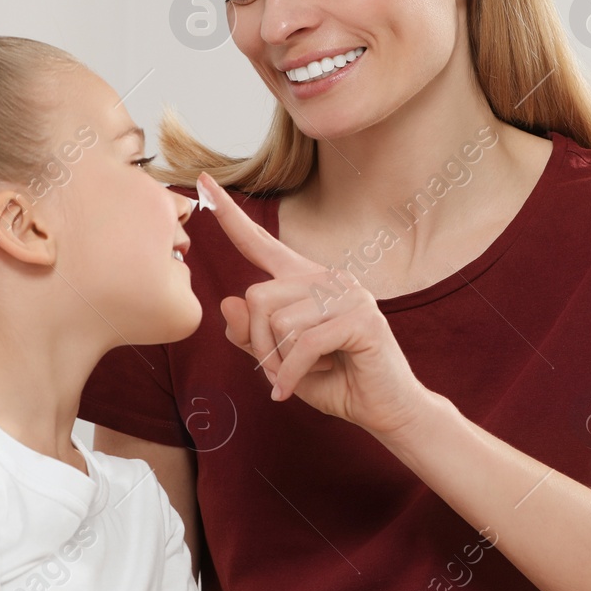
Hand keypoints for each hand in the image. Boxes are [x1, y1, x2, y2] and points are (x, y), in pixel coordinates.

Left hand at [200, 172, 431, 436]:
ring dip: (276, 363)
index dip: (230, 215)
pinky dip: (289, 374)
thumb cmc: (335, 380)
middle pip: (258, 296)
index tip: (204, 181)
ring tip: (293, 379)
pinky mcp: (362, 318)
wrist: (386, 409)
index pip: (260, 243)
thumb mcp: (280, 361)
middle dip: (257, 344)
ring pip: (279, 322)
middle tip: (272, 374)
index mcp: (306, 280)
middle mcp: (328, 277)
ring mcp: (349, 294)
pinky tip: (287, 392)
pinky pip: (304, 344)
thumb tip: (226, 302)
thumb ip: (252, 335)